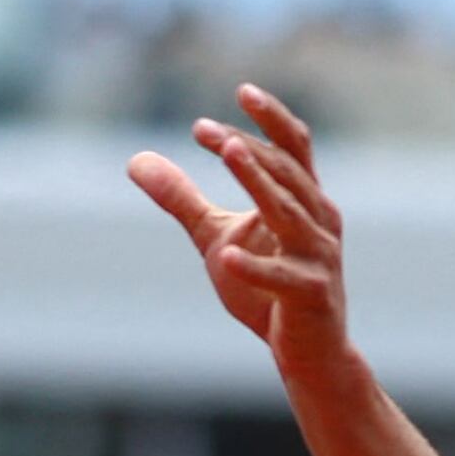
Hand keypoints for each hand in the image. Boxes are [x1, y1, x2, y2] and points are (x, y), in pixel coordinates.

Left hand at [129, 86, 347, 364]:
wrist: (310, 356)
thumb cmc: (267, 292)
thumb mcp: (216, 237)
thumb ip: (182, 199)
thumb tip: (135, 160)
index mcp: (304, 200)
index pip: (293, 146)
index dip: (267, 119)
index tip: (230, 99)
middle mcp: (319, 221)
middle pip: (286, 171)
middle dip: (247, 147)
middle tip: (206, 131)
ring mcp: (319, 258)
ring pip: (289, 211)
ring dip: (258, 181)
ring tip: (228, 154)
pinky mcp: (312, 296)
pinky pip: (283, 277)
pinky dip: (256, 267)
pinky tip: (227, 258)